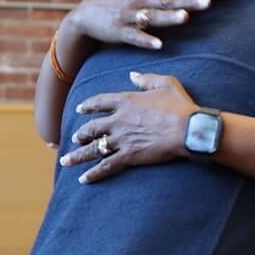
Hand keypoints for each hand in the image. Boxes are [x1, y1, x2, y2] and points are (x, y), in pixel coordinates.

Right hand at [57, 0, 215, 51]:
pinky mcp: (119, 31)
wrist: (86, 15)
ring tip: (185, 18)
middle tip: (208, 2)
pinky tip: (159, 45)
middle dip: (188, 0)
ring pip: (152, 16)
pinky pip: (135, 37)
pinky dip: (147, 40)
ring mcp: (129, 15)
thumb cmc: (117, 2)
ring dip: (168, 17)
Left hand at [60, 72, 200, 183]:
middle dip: (81, 133)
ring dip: (78, 155)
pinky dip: (94, 173)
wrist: (187, 129)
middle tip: (75, 138)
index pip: (100, 102)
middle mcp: (118, 120)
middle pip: (92, 127)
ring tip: (66, 161)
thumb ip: (146, 79)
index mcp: (126, 100)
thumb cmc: (180, 106)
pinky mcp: (129, 156)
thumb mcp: (165, 83)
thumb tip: (133, 75)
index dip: (88, 105)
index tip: (80, 109)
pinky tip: (83, 179)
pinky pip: (106, 166)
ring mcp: (121, 139)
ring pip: (93, 148)